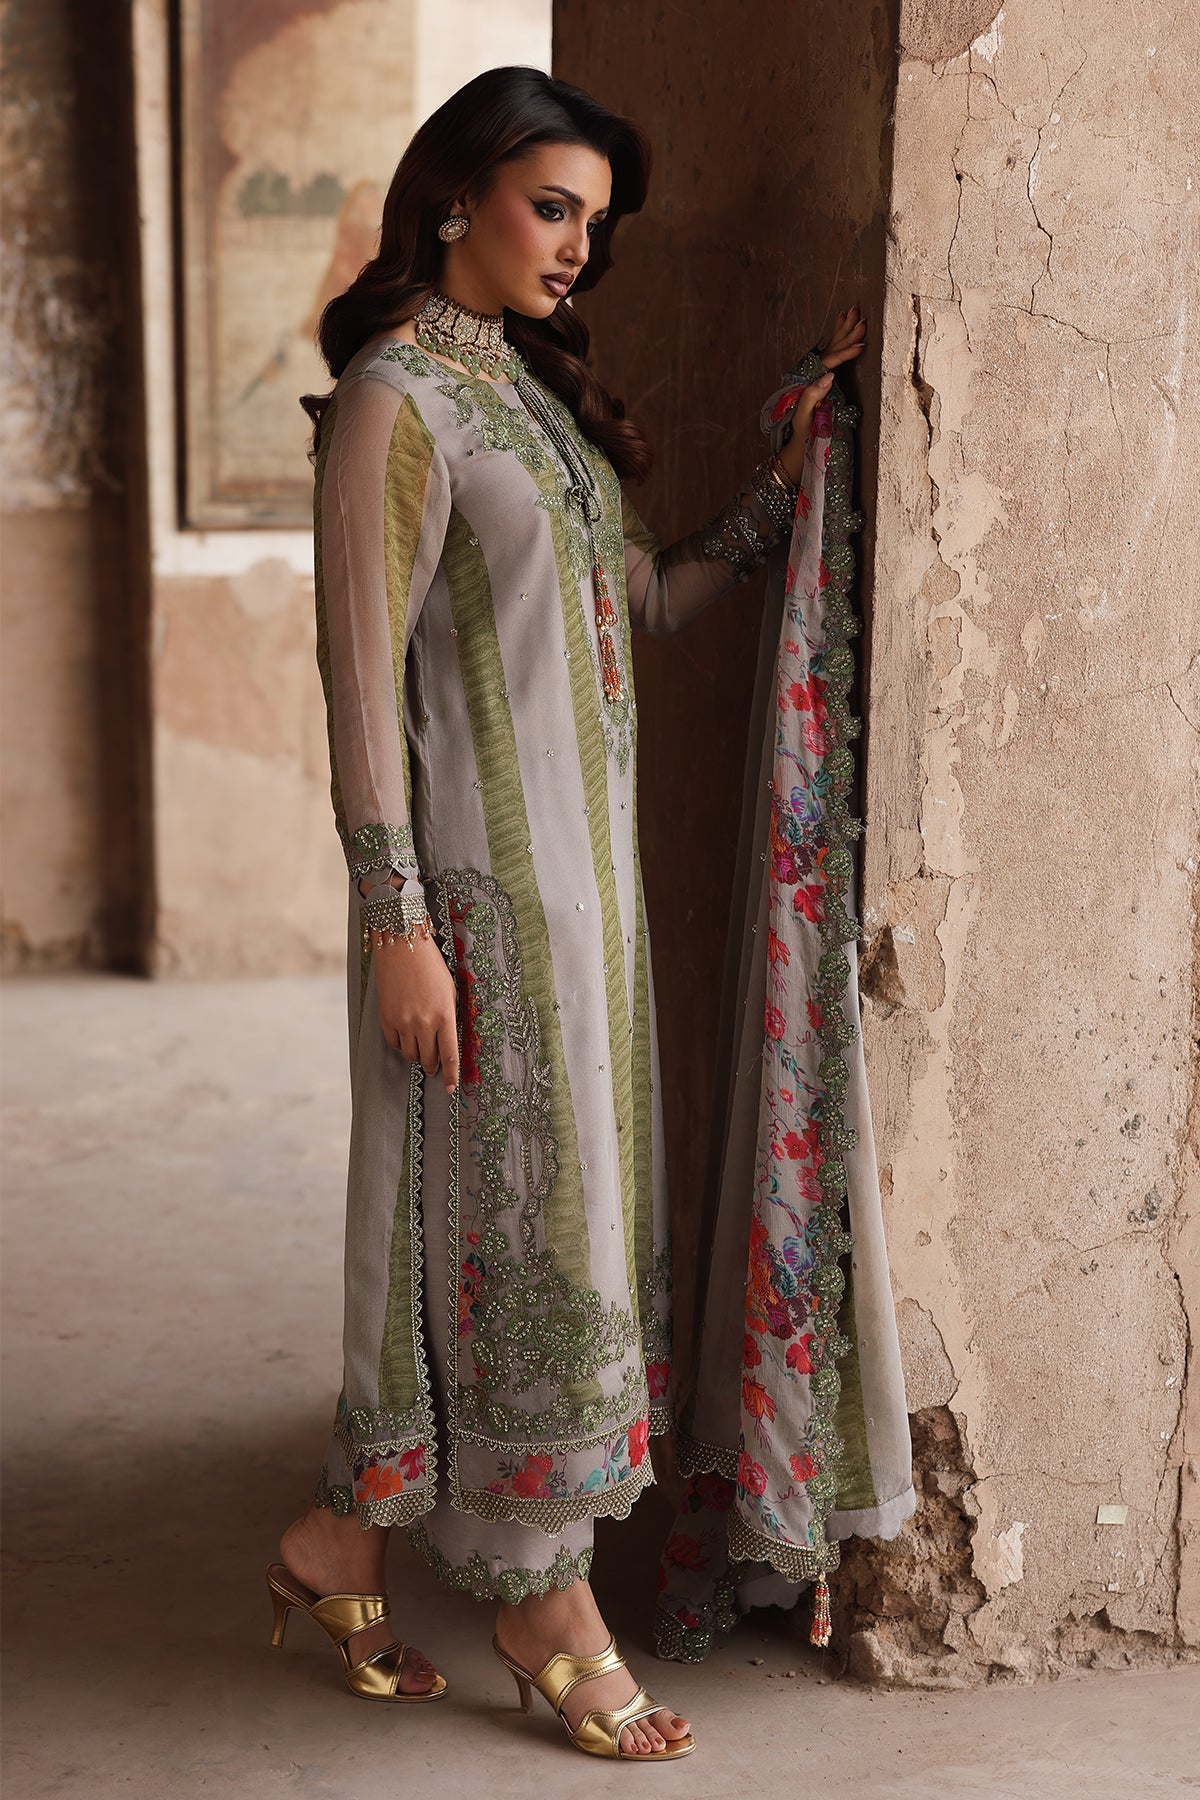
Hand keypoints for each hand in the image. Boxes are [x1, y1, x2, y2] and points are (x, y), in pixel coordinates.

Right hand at [374, 928, 459, 1092]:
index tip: (451, 1088)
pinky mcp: (386, 1019)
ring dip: (418, 1057)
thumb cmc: (431, 966)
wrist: (402, 947)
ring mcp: (403, 1022)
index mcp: (444, 1016)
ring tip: (422, 1052)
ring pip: (411, 1054)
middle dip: (433, 1067)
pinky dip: (402, 1046)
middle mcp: (423, 1023)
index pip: (450, 1056)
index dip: (451, 1076)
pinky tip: (407, 1040)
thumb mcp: (450, 991)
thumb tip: (448, 1041)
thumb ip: (449, 1016)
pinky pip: (394, 1044)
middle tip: (435, 1068)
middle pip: (429, 1059)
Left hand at [775, 305, 867, 483]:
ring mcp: (814, 382)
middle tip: (858, 313)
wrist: (794, 455)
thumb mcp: (804, 421)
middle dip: (844, 332)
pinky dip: (837, 346)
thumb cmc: (801, 442)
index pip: (828, 362)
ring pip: (829, 351)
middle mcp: (808, 379)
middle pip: (828, 350)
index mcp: (807, 384)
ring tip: (851, 313)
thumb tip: (829, 376)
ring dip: (841, 333)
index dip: (844, 352)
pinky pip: (829, 361)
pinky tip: (842, 336)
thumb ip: (812, 397)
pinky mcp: (819, 387)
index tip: (861, 344)